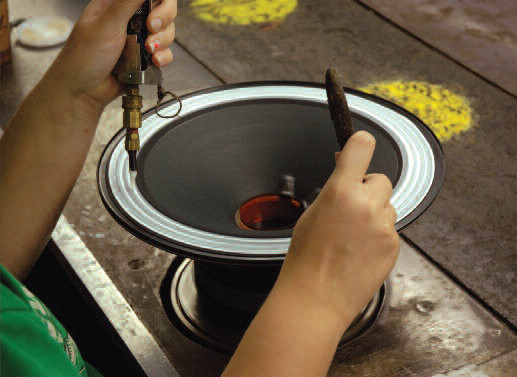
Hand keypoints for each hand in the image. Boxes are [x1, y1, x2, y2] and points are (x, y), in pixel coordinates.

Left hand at [45, 0, 176, 109]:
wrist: (83, 91)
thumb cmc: (85, 56)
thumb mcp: (107, 22)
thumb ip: (128, 1)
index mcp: (117, 3)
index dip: (160, 1)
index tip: (153, 13)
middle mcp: (130, 18)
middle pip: (163, 9)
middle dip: (163, 20)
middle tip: (152, 29)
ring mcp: (139, 38)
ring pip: (166, 32)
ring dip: (162, 42)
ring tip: (149, 51)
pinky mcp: (145, 58)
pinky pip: (165, 53)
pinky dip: (163, 57)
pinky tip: (153, 62)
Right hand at [278, 131, 398, 330]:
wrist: (317, 298)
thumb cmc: (306, 260)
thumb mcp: (311, 214)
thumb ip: (333, 192)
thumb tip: (345, 177)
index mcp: (340, 192)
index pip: (360, 148)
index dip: (360, 143)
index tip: (360, 143)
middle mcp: (367, 205)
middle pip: (380, 179)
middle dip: (367, 187)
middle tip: (351, 205)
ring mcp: (384, 227)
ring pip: (386, 205)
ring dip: (374, 212)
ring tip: (352, 235)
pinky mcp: (393, 246)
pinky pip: (389, 229)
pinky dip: (378, 234)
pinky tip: (359, 249)